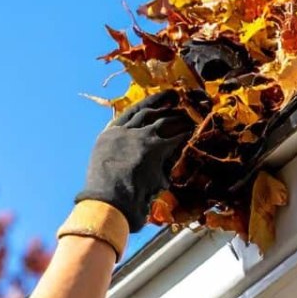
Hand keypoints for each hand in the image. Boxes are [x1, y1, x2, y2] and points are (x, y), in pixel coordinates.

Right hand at [76, 89, 193, 230]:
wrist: (108, 200)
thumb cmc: (103, 194)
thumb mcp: (104, 168)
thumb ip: (119, 158)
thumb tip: (132, 161)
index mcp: (109, 136)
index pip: (130, 114)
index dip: (146, 104)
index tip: (157, 99)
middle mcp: (125, 132)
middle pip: (148, 112)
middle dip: (164, 104)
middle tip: (176, 97)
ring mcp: (141, 139)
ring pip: (163, 122)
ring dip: (177, 117)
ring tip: (189, 113)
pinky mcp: (157, 150)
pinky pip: (175, 138)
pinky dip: (185, 134)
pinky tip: (193, 132)